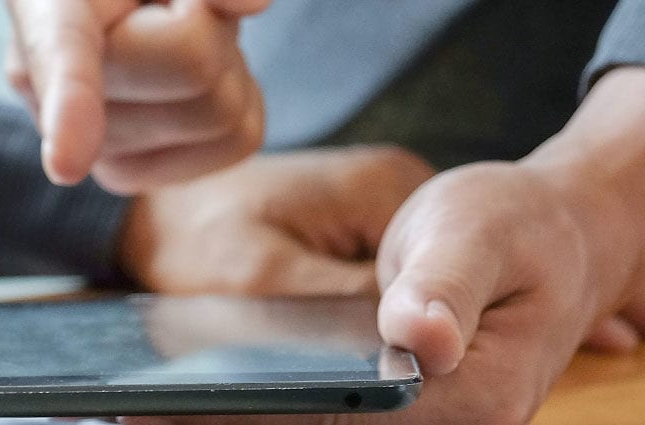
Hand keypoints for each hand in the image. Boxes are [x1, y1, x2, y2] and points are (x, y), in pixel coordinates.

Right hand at [5, 0, 267, 192]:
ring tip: (174, 38)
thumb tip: (252, 4)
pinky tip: (187, 81)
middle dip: (208, 22)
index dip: (71, 108)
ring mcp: (84, 145)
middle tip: (170, 6)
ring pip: (222, 109)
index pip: (63, 56)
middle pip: (193, 63)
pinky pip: (237, 140)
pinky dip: (240, 98)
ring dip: (224, 61)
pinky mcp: (130, 174)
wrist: (108, 4)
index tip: (66, 165)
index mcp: (47, 12)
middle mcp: (45, 91)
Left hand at [121, 68, 644, 424]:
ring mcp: (429, 420)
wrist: (548, 227)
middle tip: (142, 410)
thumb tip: (419, 340)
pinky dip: (277, 401)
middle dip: (248, 415)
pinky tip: (198, 394)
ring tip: (152, 406)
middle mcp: (457, 423)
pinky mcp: (404, 407)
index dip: (269, 412)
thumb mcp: (473, 227)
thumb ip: (443, 285)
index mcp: (476, 392)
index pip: (356, 418)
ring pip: (327, 423)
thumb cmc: (514, 220)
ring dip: (254, 411)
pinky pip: (333, 412)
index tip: (181, 406)